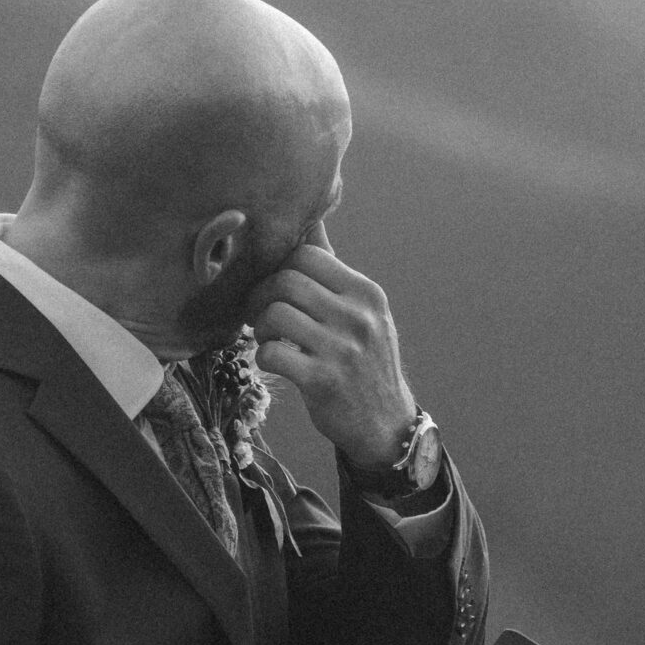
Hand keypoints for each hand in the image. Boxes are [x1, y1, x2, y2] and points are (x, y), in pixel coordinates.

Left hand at [249, 222, 415, 466]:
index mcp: (366, 293)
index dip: (279, 268)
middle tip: (259, 316)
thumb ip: (333, 273)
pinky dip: (262, 355)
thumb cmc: (364, 362)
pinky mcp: (323, 381)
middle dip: (261, 296)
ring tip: (267, 338)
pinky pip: (272, 352)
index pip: (307, 254)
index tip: (274, 290)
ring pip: (275, 313)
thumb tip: (310, 221)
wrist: (385, 424)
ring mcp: (342, 349)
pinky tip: (273, 361)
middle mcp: (358, 316)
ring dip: (259, 326)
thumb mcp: (362, 313)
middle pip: (286, 279)